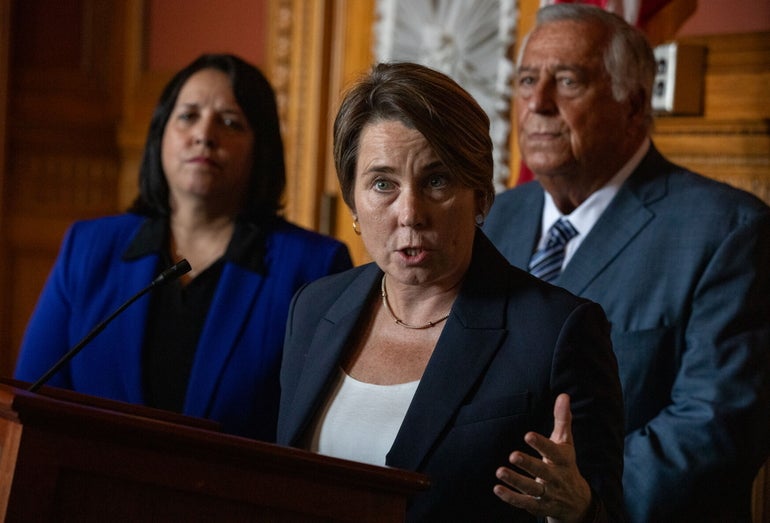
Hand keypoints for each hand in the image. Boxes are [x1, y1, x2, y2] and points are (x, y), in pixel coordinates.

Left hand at [493, 393, 592, 522]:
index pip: (553, 452)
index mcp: (563, 460)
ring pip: (532, 488)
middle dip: (528, 464)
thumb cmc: (566, 464)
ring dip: (515, 481)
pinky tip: (497, 488)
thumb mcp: (566, 443)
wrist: (577, 503)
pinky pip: (524, 502)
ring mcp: (547, 493)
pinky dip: (511, 497)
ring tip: (499, 471)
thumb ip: (562, 420)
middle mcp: (556, 478)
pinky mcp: (538, 505)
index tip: (528, 435)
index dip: (542, 444)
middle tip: (512, 455)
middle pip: (542, 471)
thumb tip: (563, 395)